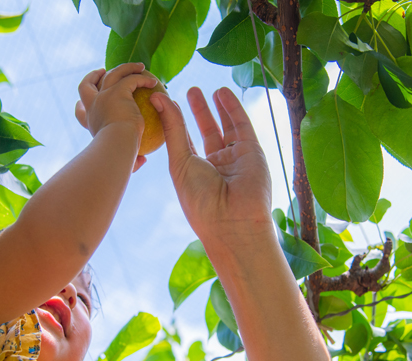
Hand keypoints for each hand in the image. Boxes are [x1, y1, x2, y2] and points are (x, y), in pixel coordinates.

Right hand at [74, 63, 154, 171]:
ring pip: (111, 74)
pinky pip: (131, 79)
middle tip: (103, 71)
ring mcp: (104, 97)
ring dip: (125, 68)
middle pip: (86, 85)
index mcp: (92, 124)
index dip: (82, 105)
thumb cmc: (119, 157)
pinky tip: (153, 82)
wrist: (118, 146)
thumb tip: (142, 161)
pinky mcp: (118, 92)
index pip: (81, 112)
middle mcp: (94, 107)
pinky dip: (141, 78)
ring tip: (140, 67)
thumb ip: (133, 161)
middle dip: (92, 76)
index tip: (84, 103)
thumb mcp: (124, 159)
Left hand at [151, 87, 273, 250]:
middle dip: (197, 113)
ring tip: (204, 89)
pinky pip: (241, 125)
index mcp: (194, 174)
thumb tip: (159, 98)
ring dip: (214, 108)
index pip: (185, 143)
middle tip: (189, 91)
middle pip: (205, 133)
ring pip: (224, 127)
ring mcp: (234, 159)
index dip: (177, 123)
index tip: (167, 102)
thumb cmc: (200, 199)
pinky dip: (233, 108)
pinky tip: (222, 92)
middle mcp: (215, 167)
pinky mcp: (251, 152)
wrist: (232, 220)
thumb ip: (173, 128)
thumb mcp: (180, 161)